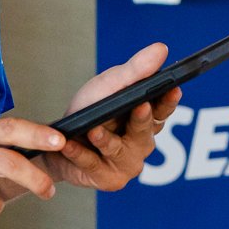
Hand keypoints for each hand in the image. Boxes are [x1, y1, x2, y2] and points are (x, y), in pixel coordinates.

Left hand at [41, 42, 182, 191]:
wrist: (56, 140)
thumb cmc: (89, 109)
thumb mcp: (109, 84)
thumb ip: (135, 70)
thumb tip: (161, 49)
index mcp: (148, 118)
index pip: (164, 109)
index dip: (169, 100)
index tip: (173, 88)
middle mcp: (142, 142)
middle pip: (146, 131)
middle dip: (142, 118)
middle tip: (140, 105)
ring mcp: (127, 163)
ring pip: (121, 151)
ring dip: (107, 140)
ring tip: (94, 130)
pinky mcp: (108, 179)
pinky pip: (94, 165)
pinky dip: (80, 154)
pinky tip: (70, 144)